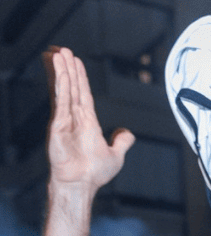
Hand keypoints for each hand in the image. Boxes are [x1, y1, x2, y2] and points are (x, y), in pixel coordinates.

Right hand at [44, 47, 133, 191]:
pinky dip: (60, 86)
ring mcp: (64, 120)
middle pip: (72, 87)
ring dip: (62, 72)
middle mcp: (74, 118)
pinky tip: (60, 73)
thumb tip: (128, 134)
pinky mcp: (58, 124)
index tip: (75, 62)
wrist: (81, 184)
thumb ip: (122, 142)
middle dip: (68, 69)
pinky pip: (61, 100)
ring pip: (65, 90)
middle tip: (63, 51)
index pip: (83, 94)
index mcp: (87, 123)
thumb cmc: (94, 173)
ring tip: (58, 54)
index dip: (80, 77)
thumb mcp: (116, 155)